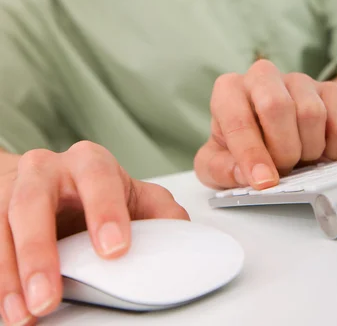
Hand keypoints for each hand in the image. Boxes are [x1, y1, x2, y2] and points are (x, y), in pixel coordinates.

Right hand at [0, 142, 188, 325]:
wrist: (46, 180)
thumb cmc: (89, 189)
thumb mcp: (126, 193)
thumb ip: (157, 210)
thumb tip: (182, 235)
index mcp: (87, 163)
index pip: (97, 178)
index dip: (105, 211)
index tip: (115, 250)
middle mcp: (45, 171)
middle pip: (33, 202)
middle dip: (38, 250)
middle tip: (49, 296)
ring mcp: (12, 191)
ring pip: (2, 226)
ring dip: (10, 273)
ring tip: (24, 314)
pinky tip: (8, 307)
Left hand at [195, 60, 336, 189]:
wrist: (280, 133)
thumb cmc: (243, 145)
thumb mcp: (219, 161)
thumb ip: (221, 169)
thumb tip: (244, 174)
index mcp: (229, 90)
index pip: (237, 118)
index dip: (251, 153)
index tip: (263, 181)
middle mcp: (262, 76)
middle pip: (277, 106)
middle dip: (283, 149)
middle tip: (284, 169)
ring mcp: (299, 80)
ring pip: (312, 113)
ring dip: (309, 150)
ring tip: (300, 159)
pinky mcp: (331, 90)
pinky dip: (336, 149)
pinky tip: (323, 153)